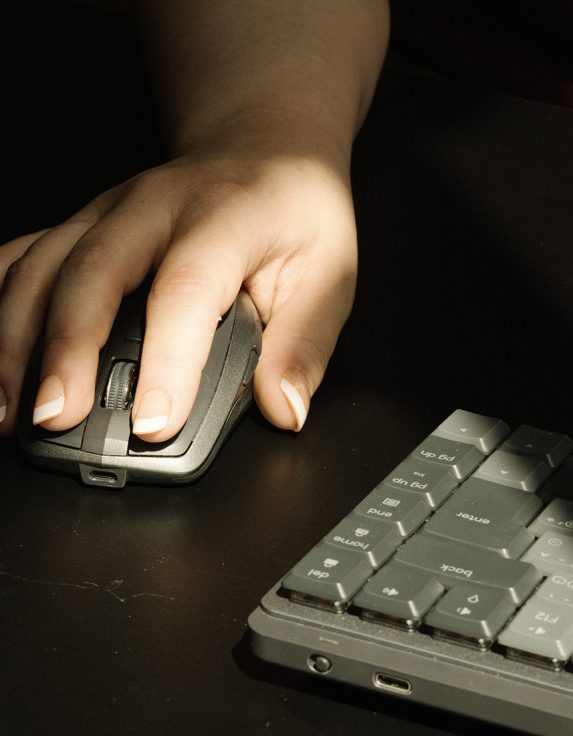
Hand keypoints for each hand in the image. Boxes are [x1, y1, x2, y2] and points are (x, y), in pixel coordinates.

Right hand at [0, 145, 356, 440]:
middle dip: (65, 350)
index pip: (187, 288)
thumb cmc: (294, 211)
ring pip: (43, 266)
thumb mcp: (329, 272)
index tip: (153, 422)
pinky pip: (25, 256)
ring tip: (6, 408)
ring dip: (15, 337)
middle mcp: (155, 208)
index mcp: (226, 216)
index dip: (168, 359)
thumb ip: (304, 343)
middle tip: (55, 418)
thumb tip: (283, 408)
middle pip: (92, 271)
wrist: (263, 150)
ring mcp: (109, 212)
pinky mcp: (83, 225)